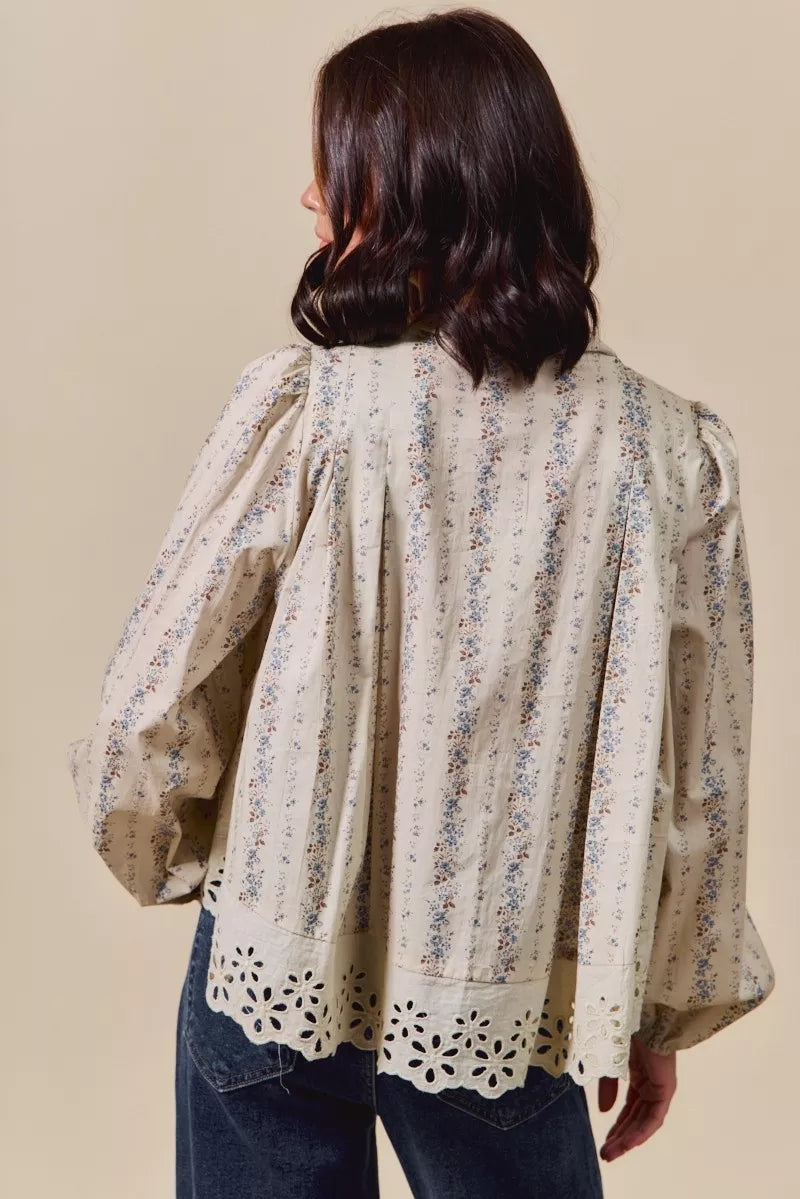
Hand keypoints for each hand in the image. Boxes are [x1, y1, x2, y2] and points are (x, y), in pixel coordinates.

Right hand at [597, 1035, 676, 1161]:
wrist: (640, 1015)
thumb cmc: (623, 1031)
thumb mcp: (609, 1063)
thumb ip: (608, 1087)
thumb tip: (604, 1111)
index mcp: (638, 1077)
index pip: (628, 1110)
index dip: (616, 1127)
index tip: (603, 1142)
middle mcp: (650, 1086)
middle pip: (635, 1119)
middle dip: (620, 1138)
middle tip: (606, 1154)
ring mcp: (659, 1088)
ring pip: (644, 1122)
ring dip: (629, 1139)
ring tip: (612, 1153)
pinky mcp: (666, 1088)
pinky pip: (655, 1117)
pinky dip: (643, 1131)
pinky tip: (630, 1143)